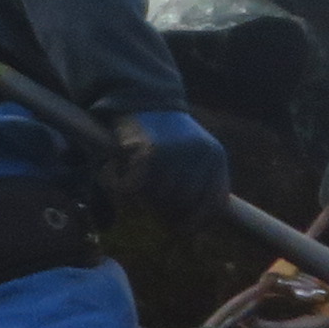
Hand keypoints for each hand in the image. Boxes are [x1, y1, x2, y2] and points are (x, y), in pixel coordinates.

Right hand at [108, 106, 229, 225]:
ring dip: (141, 196)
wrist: (141, 94)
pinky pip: (133, 188)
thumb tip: (185, 233)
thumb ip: (194, 190)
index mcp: (216, 157)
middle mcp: (201, 154)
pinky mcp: (148, 150)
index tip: (178, 227)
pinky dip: (118, 185)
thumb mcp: (191, 158)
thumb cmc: (164, 135)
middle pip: (182, 205)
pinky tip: (112, 172)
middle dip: (163, 209)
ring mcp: (176, 152)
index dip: (194, 223)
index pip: (213, 206)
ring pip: (158, 199)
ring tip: (133, 177)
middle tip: (148, 197)